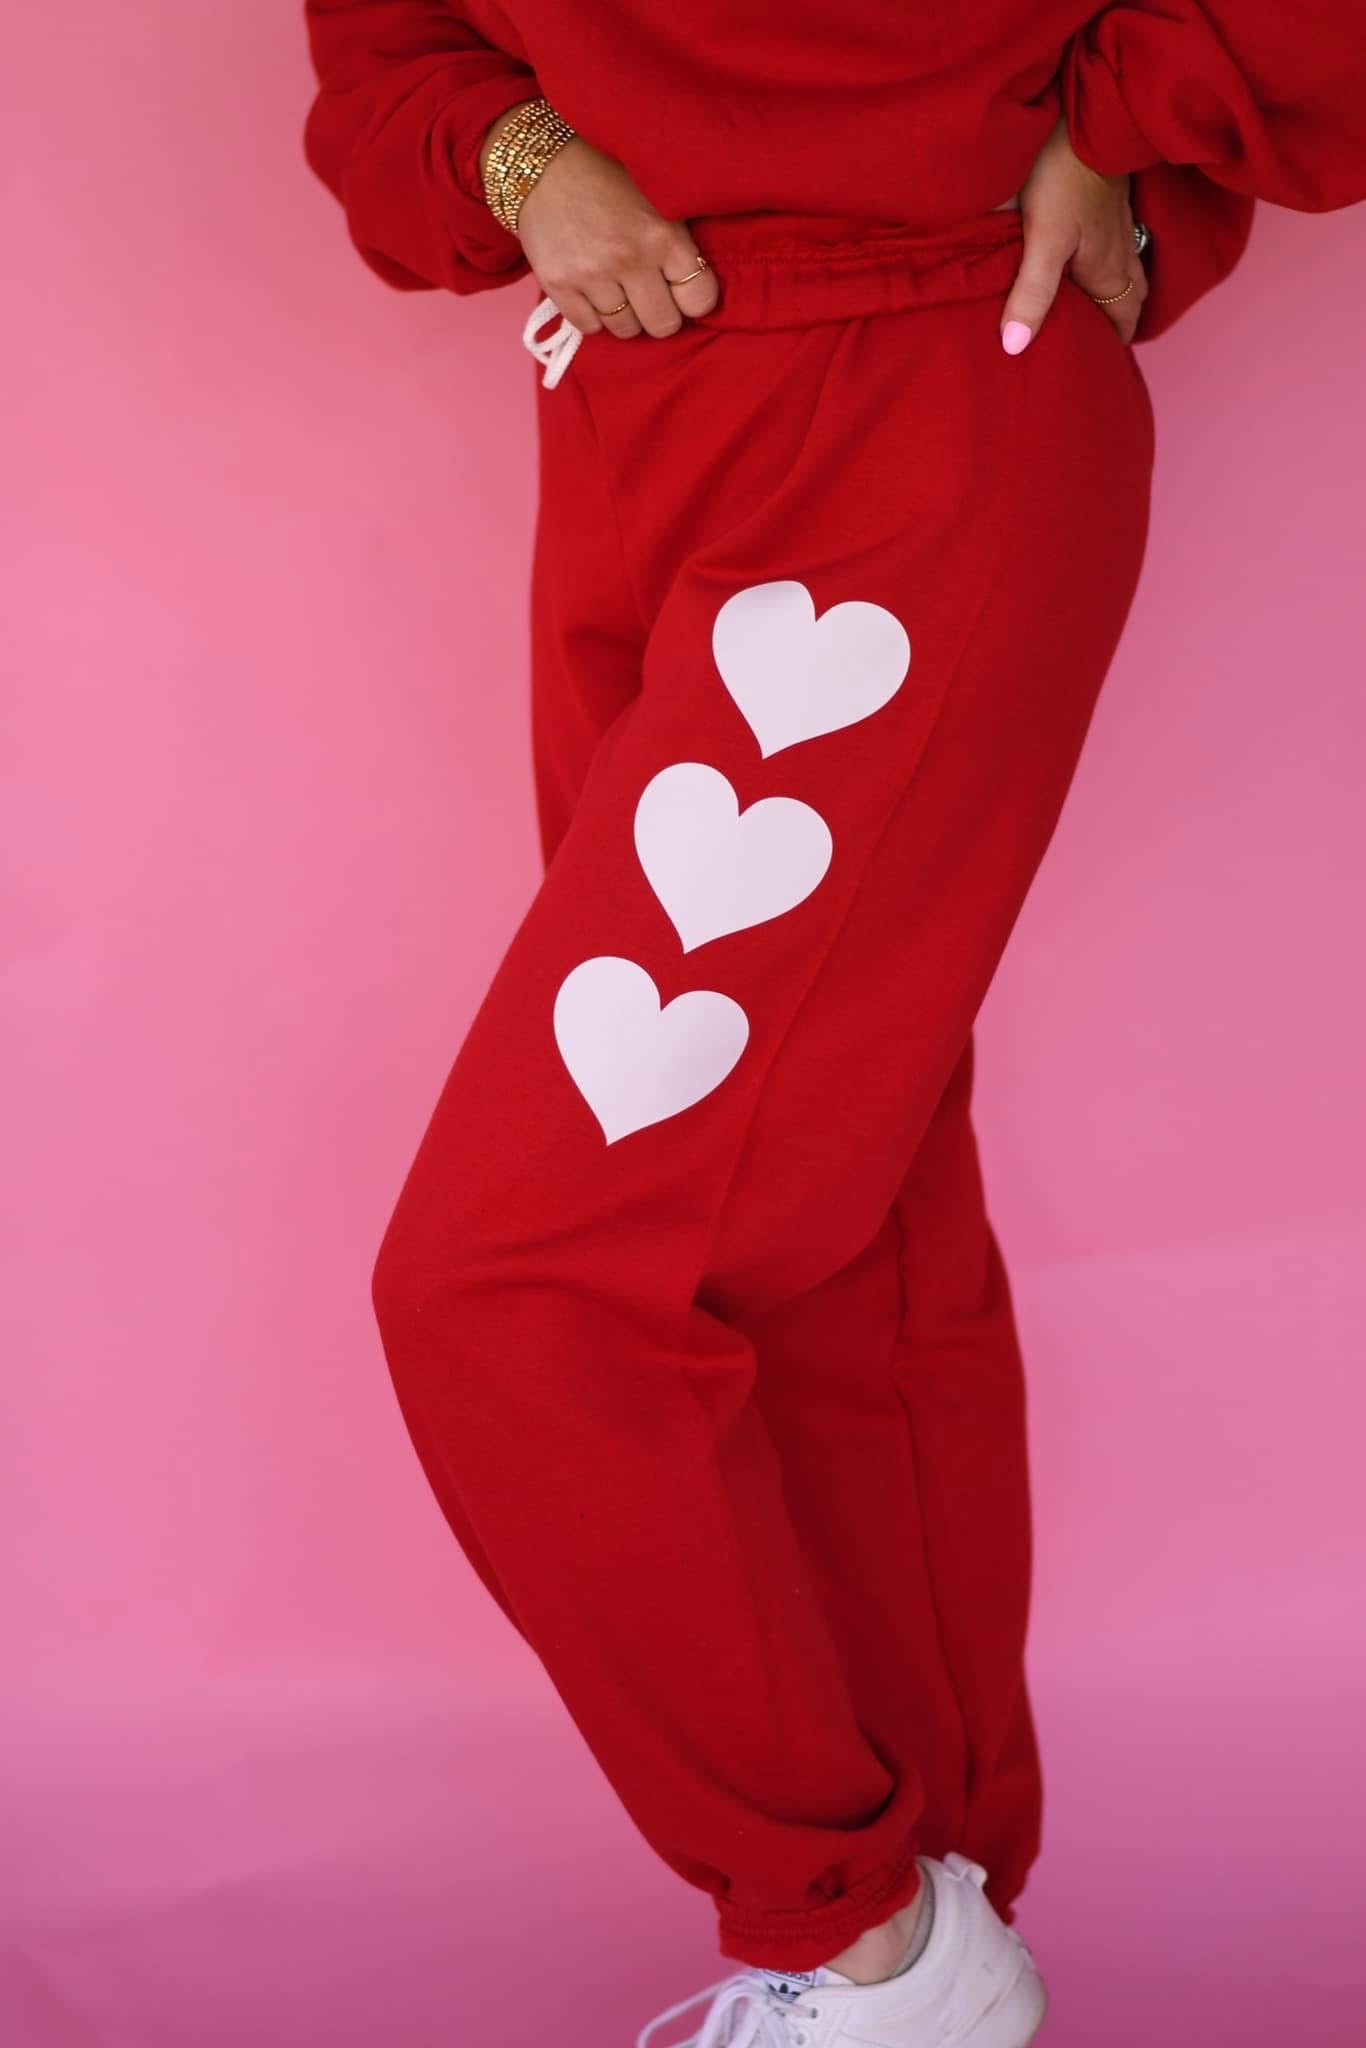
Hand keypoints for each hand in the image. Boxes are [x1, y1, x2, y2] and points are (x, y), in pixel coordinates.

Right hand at [479, 107, 719, 338]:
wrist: (542, 162)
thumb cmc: (606, 174)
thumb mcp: (656, 192)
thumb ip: (678, 238)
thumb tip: (697, 286)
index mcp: (663, 233)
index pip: (699, 299)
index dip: (693, 299)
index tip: (682, 290)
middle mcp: (629, 259)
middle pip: (662, 325)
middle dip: (660, 313)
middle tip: (649, 294)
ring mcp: (592, 275)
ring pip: (625, 329)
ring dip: (625, 314)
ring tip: (617, 287)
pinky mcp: (559, 285)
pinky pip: (589, 327)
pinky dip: (594, 316)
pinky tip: (593, 290)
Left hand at [999, 117, 1146, 353]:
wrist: (1088, 109)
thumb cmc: (1063, 174)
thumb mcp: (1043, 240)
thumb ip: (1031, 293)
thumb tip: (1014, 348)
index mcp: (1106, 271)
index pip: (1121, 323)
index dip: (1110, 346)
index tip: (1095, 369)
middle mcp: (1121, 251)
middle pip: (1130, 300)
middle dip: (1118, 326)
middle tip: (1097, 348)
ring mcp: (1120, 223)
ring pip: (1129, 270)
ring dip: (1119, 293)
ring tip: (1098, 312)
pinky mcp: (1112, 198)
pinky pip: (1121, 243)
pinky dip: (1113, 262)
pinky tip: (1093, 260)